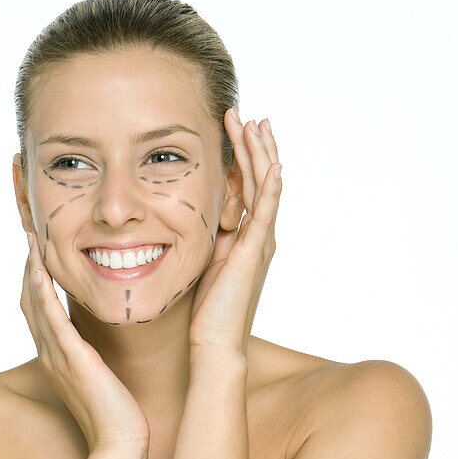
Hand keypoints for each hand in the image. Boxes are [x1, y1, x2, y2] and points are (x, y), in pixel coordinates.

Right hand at [20, 231, 150, 453]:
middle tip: (30, 234)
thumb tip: (99, 338)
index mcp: (56, 355)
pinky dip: (43, 295)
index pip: (37, 309)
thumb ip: (94, 353)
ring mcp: (57, 356)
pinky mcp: (71, 360)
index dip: (35, 278)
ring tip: (32, 242)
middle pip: (29, 301)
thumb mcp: (100, 373)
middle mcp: (50, 353)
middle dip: (29, 266)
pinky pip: (52, 321)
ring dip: (32, 271)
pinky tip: (41, 273)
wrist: (120, 442)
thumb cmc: (116, 411)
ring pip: (35, 306)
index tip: (39, 250)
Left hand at [188, 110, 281, 354]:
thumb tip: (184, 214)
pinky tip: (273, 165)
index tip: (230, 127)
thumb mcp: (201, 261)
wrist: (213, 344)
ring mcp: (260, 243)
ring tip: (255, 124)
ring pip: (266, 188)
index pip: (247, 185)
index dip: (241, 155)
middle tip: (243, 114)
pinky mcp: (255, 253)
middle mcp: (258, 235)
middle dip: (252, 144)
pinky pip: (266, 214)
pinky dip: (272, 188)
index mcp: (245, 236)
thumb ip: (203, 237)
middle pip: (260, 178)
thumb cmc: (204, 311)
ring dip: (261, 154)